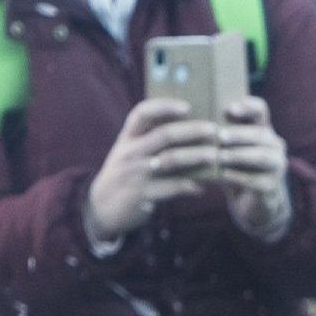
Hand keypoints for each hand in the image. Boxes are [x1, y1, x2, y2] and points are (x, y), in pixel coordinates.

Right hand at [85, 98, 221, 243]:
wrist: (101, 209)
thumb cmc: (123, 175)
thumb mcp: (128, 153)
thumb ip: (148, 140)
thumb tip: (187, 126)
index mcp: (127, 139)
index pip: (142, 113)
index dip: (164, 106)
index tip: (187, 106)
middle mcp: (130, 153)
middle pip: (164, 135)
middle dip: (192, 131)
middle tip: (213, 130)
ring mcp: (135, 174)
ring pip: (171, 160)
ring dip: (196, 156)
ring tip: (215, 156)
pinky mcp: (142, 195)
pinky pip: (172, 187)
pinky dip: (190, 186)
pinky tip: (203, 186)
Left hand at [209, 97, 294, 241]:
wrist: (252, 204)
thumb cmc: (236, 171)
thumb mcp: (230, 151)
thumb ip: (220, 136)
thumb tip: (190, 124)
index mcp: (262, 130)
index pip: (260, 109)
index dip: (247, 106)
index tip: (229, 109)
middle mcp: (274, 145)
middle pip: (261, 133)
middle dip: (239, 134)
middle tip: (220, 136)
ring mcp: (277, 166)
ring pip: (261, 156)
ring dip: (239, 155)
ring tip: (221, 156)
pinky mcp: (272, 186)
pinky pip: (256, 179)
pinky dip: (239, 177)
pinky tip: (224, 175)